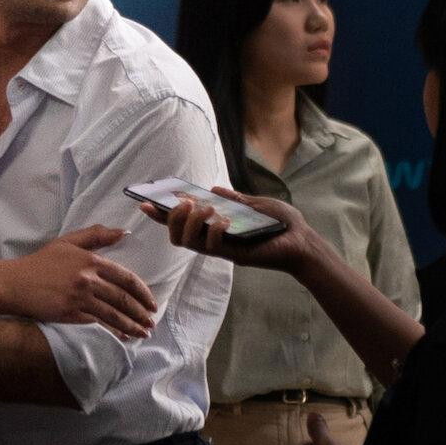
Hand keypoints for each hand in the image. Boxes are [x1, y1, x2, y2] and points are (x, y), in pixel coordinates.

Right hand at [7, 225, 156, 338]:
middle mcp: (88, 279)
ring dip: (132, 326)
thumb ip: (96, 235)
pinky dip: (113, 332)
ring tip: (143, 333)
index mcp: (91, 261)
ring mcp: (79, 298)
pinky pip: (98, 324)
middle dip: (141, 313)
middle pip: (123, 299)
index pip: (126, 278)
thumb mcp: (67, 242)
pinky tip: (123, 337)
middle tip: (151, 323)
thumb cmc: (40, 262)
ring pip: (113, 314)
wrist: (13, 283)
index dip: (143, 292)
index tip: (153, 303)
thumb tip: (123, 232)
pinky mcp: (69, 314)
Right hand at [139, 189, 318, 276]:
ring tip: (204, 208)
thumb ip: (234, 198)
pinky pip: (213, 246)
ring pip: (189, 242)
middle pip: (176, 236)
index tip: (143, 202)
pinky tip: (225, 219)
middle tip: (183, 203)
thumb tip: (212, 189)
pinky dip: (214, 230)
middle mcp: (213, 239)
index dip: (160, 215)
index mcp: (215, 226)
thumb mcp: (255, 203)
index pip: (181, 223)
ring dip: (190, 222)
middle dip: (171, 218)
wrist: (302, 240)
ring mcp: (222, 249)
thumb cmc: (281, 223)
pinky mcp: (233, 255)